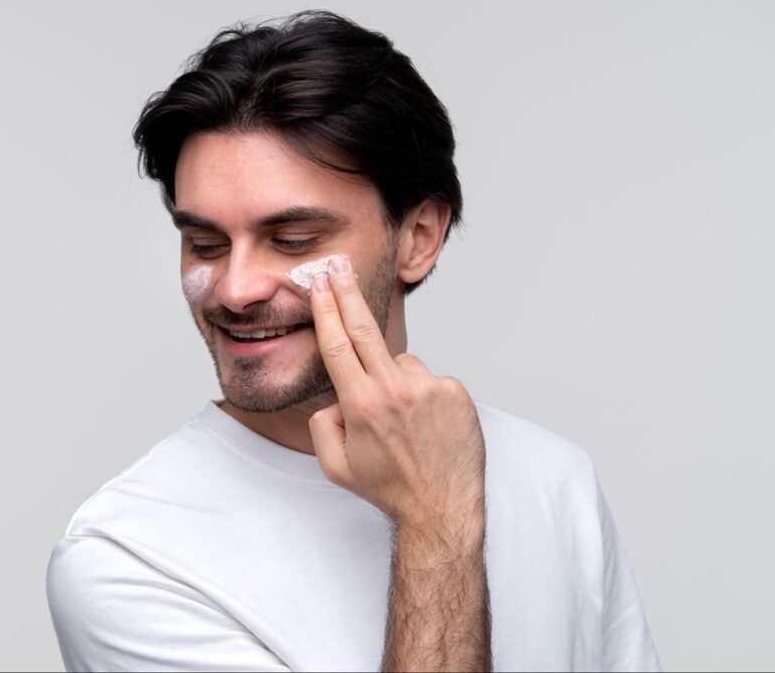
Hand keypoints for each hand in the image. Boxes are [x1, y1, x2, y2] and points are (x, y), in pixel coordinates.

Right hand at [306, 255, 486, 531]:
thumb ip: (322, 426)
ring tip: (404, 422)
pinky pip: (429, 380)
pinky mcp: (455, 392)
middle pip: (365, 329)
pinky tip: (427, 425)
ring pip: (400, 363)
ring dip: (394, 380)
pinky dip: (422, 395)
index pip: (337, 346)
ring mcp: (429, 389)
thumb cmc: (388, 488)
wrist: (441, 509)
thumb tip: (334, 397)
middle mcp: (395, 391)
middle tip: (337, 266)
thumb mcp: (335, 467)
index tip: (319, 285)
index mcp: (362, 406)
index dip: (326, 310)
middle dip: (347, 294)